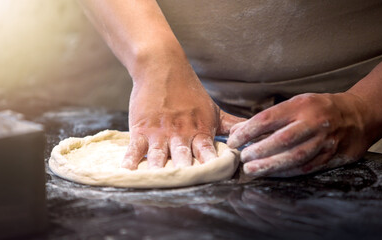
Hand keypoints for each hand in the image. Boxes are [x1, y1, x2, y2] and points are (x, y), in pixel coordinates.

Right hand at [121, 56, 243, 169]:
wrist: (162, 68)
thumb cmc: (190, 91)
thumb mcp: (213, 109)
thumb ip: (233, 125)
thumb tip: (255, 134)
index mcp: (199, 130)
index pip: (208, 152)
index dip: (212, 166)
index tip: (215, 178)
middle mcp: (180, 134)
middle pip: (184, 156)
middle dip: (186, 171)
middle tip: (186, 183)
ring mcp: (160, 132)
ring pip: (160, 155)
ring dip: (159, 169)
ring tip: (158, 181)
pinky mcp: (141, 129)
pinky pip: (135, 148)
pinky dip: (130, 160)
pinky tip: (127, 171)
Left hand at [227, 93, 372, 176]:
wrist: (358, 116)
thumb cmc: (319, 108)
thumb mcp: (295, 104)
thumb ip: (268, 118)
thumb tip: (238, 130)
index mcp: (300, 105)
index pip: (268, 119)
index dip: (248, 131)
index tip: (234, 141)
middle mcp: (313, 123)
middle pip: (282, 140)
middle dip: (259, 151)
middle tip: (243, 158)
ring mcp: (324, 141)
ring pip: (295, 157)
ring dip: (271, 165)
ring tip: (252, 170)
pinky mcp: (332, 156)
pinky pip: (307, 167)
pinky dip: (287, 172)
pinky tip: (273, 174)